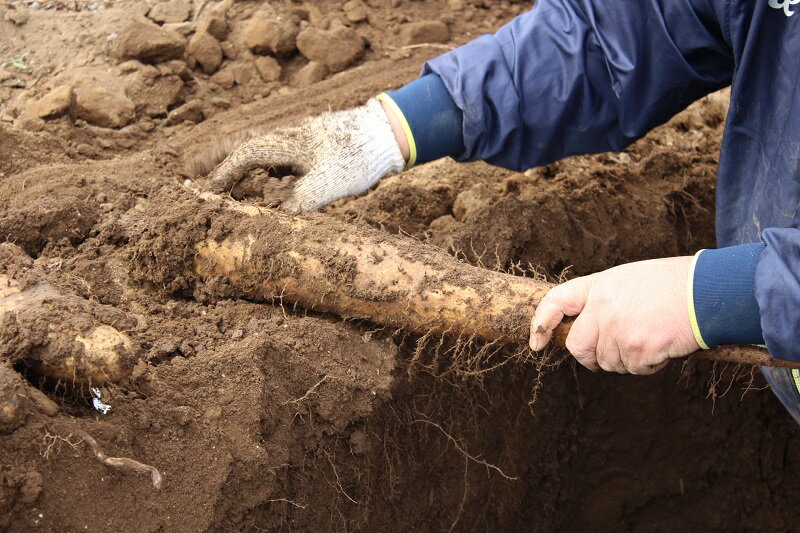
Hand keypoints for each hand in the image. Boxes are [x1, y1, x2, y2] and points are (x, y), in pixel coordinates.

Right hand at [208, 99, 405, 212]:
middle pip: (244, 147)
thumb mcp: (329, 184)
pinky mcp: (313, 146)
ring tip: (223, 180)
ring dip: (240, 164)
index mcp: (286, 142)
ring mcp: (301, 139)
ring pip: (261, 150)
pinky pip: (278, 155)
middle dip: (219, 161)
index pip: (244, 157)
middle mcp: (288, 136)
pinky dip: (264, 167)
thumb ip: (299, 202)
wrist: (388, 133)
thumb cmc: (359, 156)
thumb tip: (275, 221)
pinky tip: (267, 180)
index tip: (205, 192)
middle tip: (194, 174)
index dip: (222, 175)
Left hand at [529, 257, 700, 373]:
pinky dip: (648, 364)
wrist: (707, 290)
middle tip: (612, 352)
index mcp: (599, 286)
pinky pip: (634, 369)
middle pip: (578, 347)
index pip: (556, 302)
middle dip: (591, 356)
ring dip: (627, 359)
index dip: (541, 323)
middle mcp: (603, 308)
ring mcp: (619, 331)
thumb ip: (603, 301)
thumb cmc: (672, 284)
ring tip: (650, 335)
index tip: (537, 342)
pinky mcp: (638, 349)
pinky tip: (662, 344)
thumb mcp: (628, 280)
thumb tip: (588, 328)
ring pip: (608, 362)